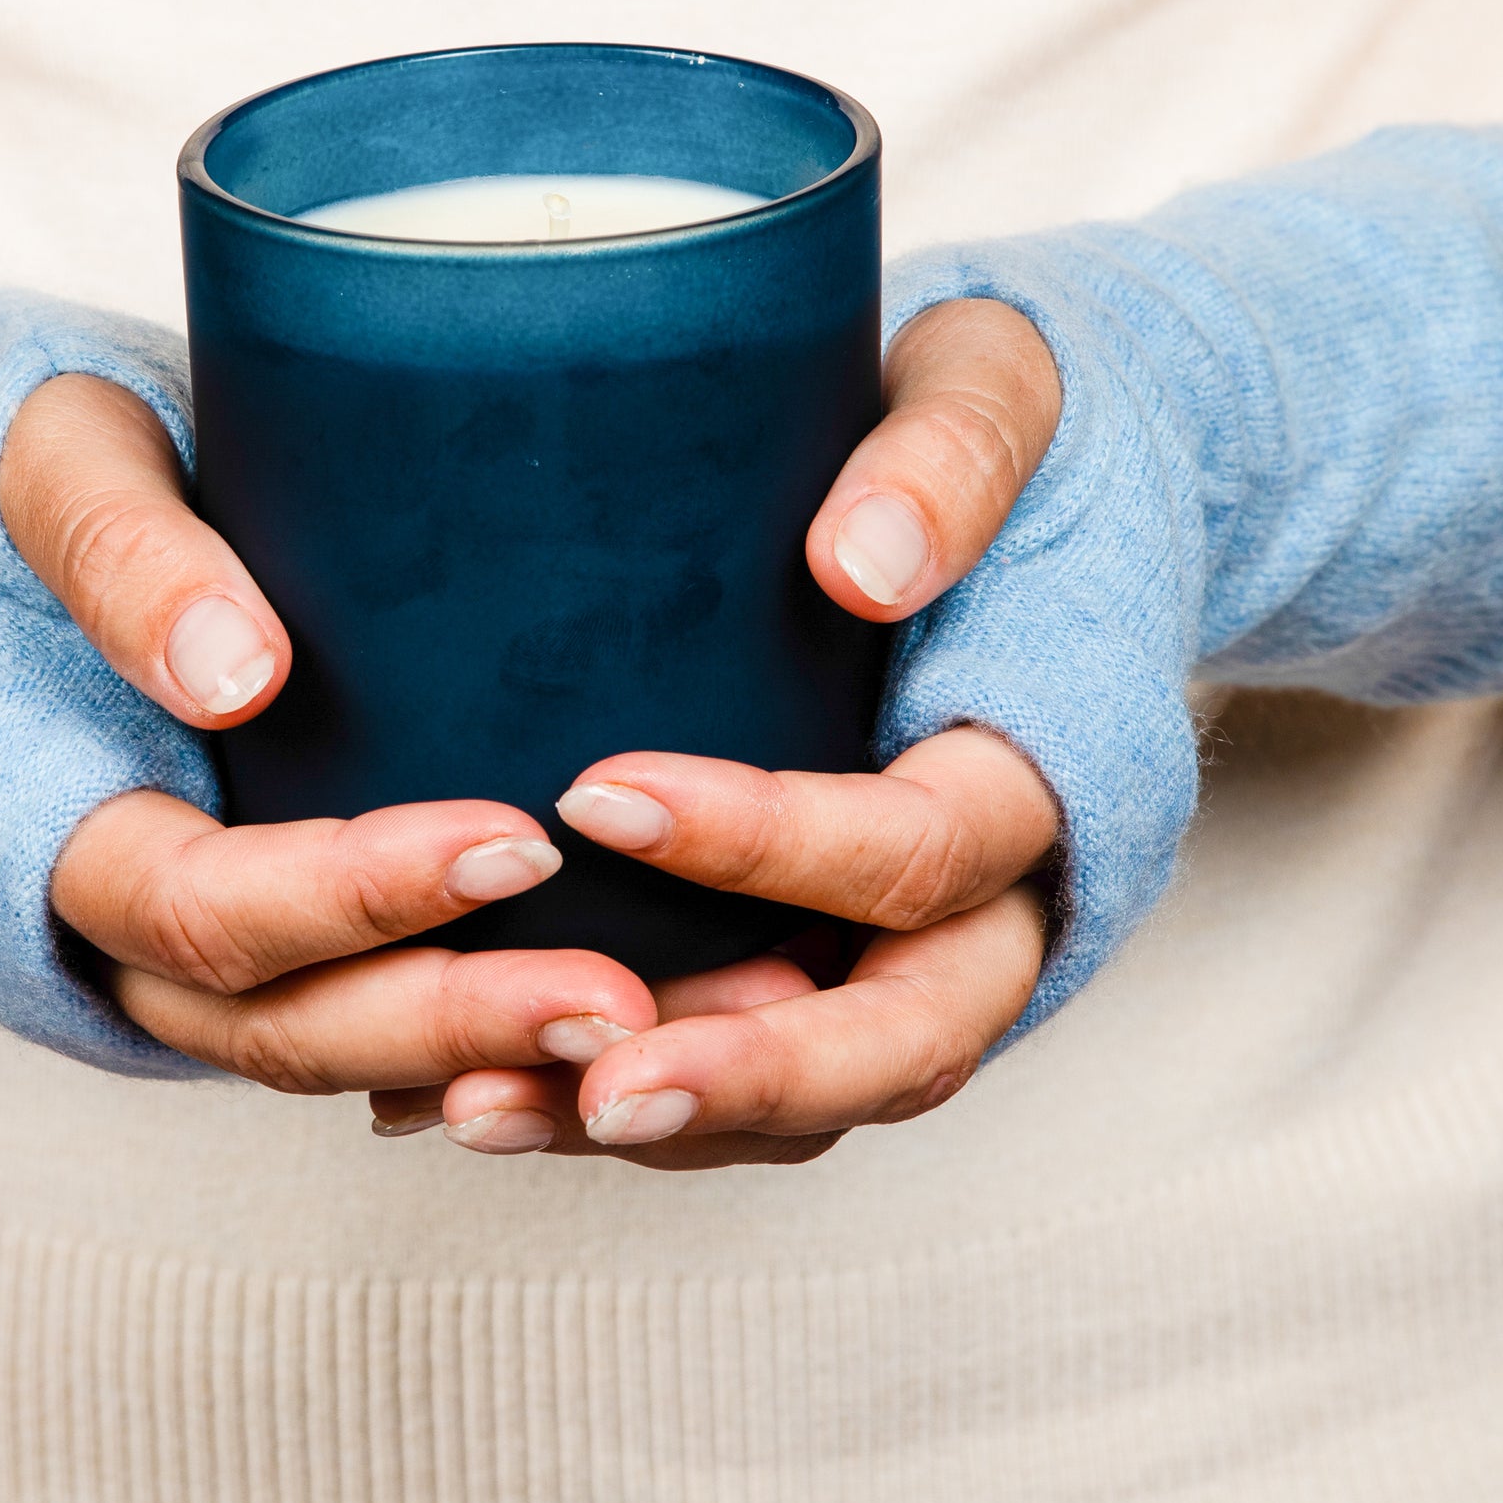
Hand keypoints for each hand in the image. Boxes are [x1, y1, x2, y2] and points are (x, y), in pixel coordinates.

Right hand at [0, 372, 662, 1093]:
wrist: (96, 506)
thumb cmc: (82, 468)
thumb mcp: (70, 461)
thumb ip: (123, 553)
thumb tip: (235, 674)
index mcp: (71, 838)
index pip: (205, 912)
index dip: (349, 898)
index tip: (511, 840)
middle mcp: (152, 945)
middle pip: (298, 1029)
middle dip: (464, 1023)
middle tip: (623, 998)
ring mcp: (248, 967)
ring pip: (378, 1062)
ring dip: (532, 1062)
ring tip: (704, 1027)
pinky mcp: (336, 951)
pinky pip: (434, 1035)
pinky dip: (550, 1040)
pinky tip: (708, 1014)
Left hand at [370, 299, 1070, 1168]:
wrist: (1018, 489)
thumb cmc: (988, 421)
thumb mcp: (992, 381)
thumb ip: (952, 453)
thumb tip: (860, 565)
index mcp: (1042, 771)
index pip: (921, 850)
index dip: (775, 843)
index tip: (600, 792)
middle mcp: (997, 905)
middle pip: (899, 1044)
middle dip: (743, 1076)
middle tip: (591, 1080)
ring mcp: (912, 960)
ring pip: (809, 1103)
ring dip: (652, 1121)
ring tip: (474, 1106)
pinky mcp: (824, 974)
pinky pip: (737, 1074)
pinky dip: (612, 1103)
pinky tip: (460, 1092)